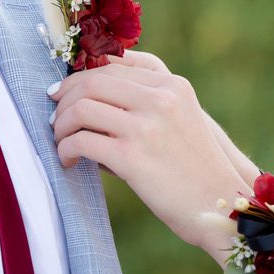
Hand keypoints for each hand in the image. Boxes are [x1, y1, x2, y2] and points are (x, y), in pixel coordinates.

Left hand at [49, 51, 250, 262]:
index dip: (80, 77)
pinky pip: (81, 141)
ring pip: (81, 108)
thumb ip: (147, 102)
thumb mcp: (182, 121)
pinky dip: (66, 150)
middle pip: (93, 81)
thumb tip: (89, 97)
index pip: (113, 66)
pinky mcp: (131, 157)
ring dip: (62, 126)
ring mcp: (146, 126)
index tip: (63, 92)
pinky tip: (68, 161)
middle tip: (55, 118)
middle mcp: (160, 98)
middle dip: (65, 98)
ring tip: (61, 142)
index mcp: (173, 86)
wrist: (219, 207)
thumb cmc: (195, 169)